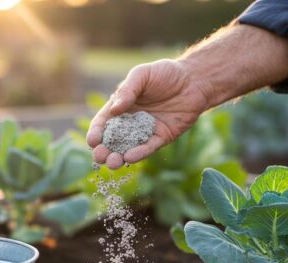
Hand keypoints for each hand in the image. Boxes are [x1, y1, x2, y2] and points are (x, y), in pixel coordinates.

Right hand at [87, 59, 211, 168]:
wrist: (194, 80)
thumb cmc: (165, 73)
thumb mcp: (142, 75)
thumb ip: (127, 90)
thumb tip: (114, 109)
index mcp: (121, 107)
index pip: (104, 122)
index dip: (96, 132)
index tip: (93, 140)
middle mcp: (131, 122)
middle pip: (113, 140)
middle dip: (104, 150)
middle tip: (99, 157)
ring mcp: (145, 131)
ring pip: (128, 148)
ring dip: (119, 157)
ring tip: (112, 163)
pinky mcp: (161, 138)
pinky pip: (148, 148)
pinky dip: (139, 153)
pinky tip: (130, 158)